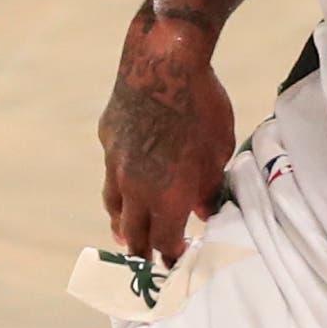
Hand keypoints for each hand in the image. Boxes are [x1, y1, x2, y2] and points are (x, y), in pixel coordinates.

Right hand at [96, 16, 235, 264]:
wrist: (163, 62)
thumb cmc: (202, 106)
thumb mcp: (218, 151)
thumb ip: (209, 187)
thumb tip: (206, 210)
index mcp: (168, 198)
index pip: (166, 244)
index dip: (173, 258)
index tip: (179, 264)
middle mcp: (136, 188)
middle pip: (134, 235)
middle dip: (144, 253)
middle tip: (149, 265)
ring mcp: (116, 164)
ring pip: (114, 206)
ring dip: (123, 225)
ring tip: (127, 235)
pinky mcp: (108, 138)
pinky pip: (112, 169)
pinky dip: (121, 181)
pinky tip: (128, 177)